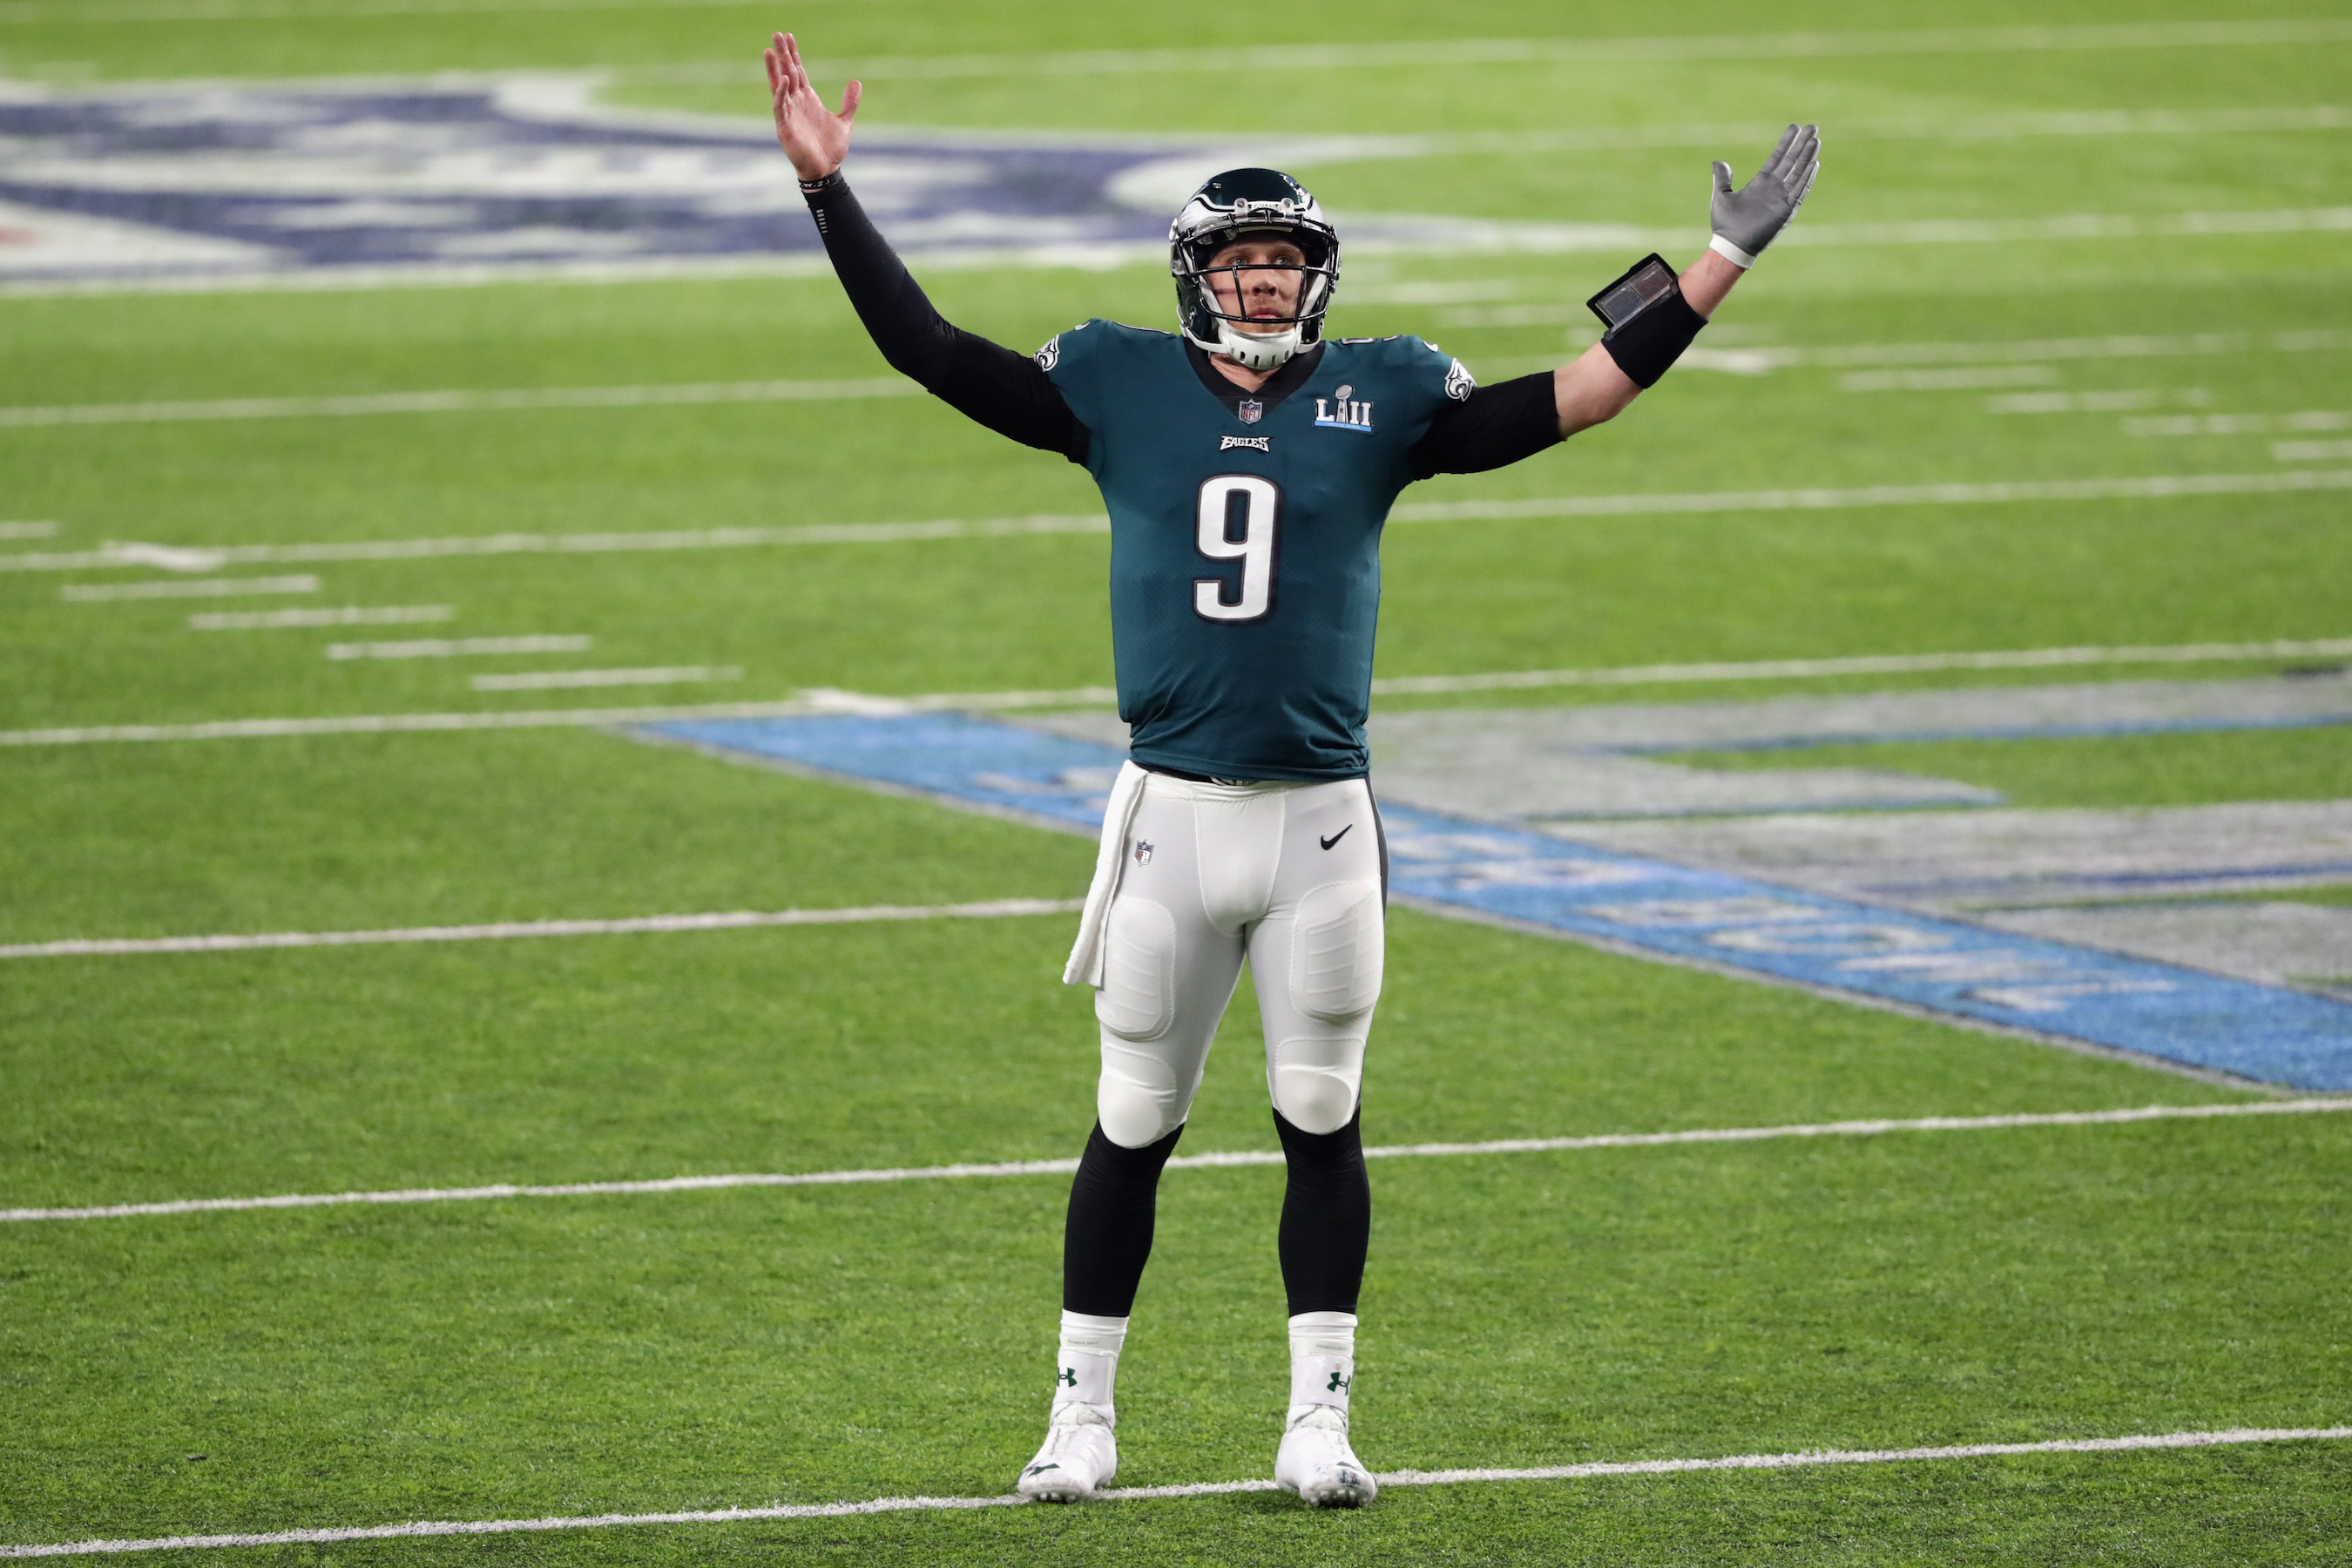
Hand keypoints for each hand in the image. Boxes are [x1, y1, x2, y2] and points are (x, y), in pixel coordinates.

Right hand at [764, 31, 859, 181]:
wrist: (826, 169)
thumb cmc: (831, 148)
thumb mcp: (845, 121)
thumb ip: (850, 102)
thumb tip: (856, 81)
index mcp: (808, 99)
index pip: (798, 71)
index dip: (794, 54)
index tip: (788, 37)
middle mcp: (796, 103)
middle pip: (787, 72)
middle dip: (783, 54)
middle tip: (777, 34)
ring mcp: (789, 113)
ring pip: (779, 86)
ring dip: (774, 69)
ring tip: (770, 50)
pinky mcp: (785, 126)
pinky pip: (780, 106)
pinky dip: (781, 93)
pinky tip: (784, 79)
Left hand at [1708, 124, 1818, 266]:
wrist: (1731, 245)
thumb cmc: (1725, 225)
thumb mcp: (1721, 196)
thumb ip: (1722, 178)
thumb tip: (1718, 162)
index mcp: (1760, 183)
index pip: (1777, 157)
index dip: (1786, 142)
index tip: (1794, 127)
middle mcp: (1773, 188)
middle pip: (1791, 160)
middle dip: (1802, 144)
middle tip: (1813, 127)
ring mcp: (1781, 198)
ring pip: (1798, 172)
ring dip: (1807, 156)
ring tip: (1816, 140)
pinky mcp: (1786, 210)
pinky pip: (1800, 190)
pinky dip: (1807, 177)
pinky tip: (1815, 164)